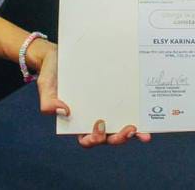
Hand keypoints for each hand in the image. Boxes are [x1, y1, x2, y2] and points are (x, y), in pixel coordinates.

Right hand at [28, 39, 151, 146]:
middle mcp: (93, 117)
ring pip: (120, 127)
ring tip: (142, 132)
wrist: (59, 55)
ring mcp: (106, 108)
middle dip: (118, 138)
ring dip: (132, 134)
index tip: (100, 125)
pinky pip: (127, 108)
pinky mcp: (115, 96)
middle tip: (129, 130)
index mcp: (76, 121)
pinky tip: (148, 114)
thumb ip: (48, 101)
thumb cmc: (52, 72)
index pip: (86, 138)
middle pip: (107, 137)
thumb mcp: (46, 85)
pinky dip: (137, 115)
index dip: (94, 139)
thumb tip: (64, 112)